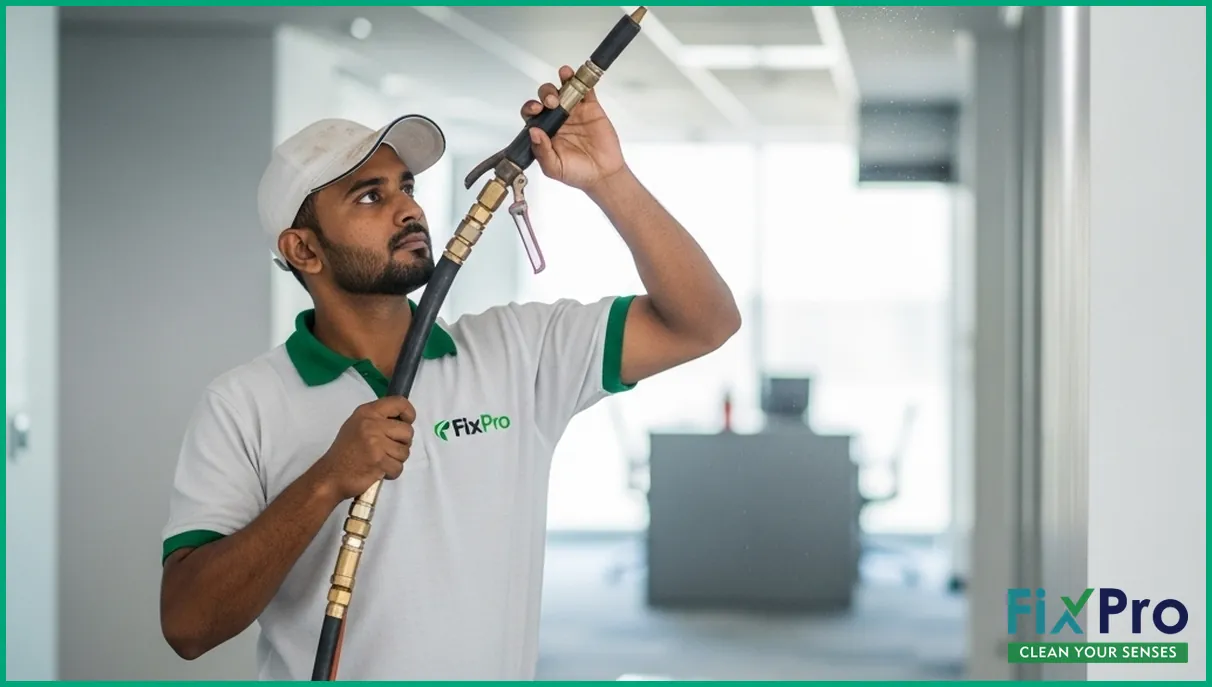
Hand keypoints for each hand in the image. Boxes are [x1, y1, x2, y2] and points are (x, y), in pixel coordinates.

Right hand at [312, 396, 415, 501]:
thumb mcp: (358, 424)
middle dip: (402, 443)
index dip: (409, 413)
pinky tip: (379, 470)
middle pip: (408, 431)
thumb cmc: (346, 450)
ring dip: (396, 460)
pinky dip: (391, 472)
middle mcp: (372, 424)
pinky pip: (399, 467)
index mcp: (368, 412)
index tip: (406, 422)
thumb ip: (379, 419)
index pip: (400, 403)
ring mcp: (376, 443)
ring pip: (405, 451)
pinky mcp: (379, 461)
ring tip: (380, 460)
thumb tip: (403, 421)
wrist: (330, 475)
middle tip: (387, 449)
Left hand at [520, 65, 627, 192]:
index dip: (531, 108)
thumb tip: (533, 133)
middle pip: (545, 97)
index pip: (531, 114)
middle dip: (546, 94)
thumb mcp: (554, 168)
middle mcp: (557, 119)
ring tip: (564, 78)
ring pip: (564, 89)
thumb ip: (542, 151)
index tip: (536, 110)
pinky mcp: (590, 107)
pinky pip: (585, 90)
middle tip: (552, 102)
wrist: (603, 175)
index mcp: (545, 131)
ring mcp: (574, 111)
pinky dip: (581, 79)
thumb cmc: (577, 173)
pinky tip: (577, 75)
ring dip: (562, 81)